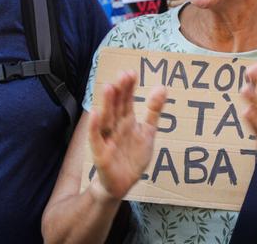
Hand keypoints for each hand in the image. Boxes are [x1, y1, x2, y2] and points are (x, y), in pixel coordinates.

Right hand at [87, 73, 166, 201]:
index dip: (129, 88)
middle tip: (123, 75)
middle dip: (119, 92)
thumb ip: (154, 110)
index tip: (132, 72)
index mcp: (127, 121)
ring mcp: (107, 139)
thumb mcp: (148, 132)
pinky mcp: (101, 154)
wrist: (124, 183)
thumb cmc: (133, 156)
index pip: (127, 101)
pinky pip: (96, 139)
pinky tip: (95, 113)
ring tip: (109, 87)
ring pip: (107, 119)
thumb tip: (162, 87)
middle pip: (117, 107)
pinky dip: (95, 127)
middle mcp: (116, 127)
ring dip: (107, 104)